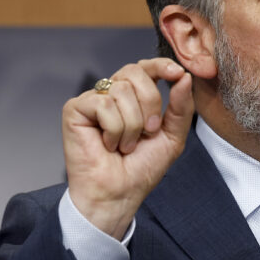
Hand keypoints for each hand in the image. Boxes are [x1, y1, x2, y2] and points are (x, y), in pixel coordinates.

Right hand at [61, 58, 193, 238]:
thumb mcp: (172, 136)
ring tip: (125, 145)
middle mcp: (112, 94)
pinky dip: (114, 130)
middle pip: (134, 72)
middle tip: (148, 131)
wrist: (119, 194)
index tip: (177, 73)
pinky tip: (107, 145)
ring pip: (121, 90)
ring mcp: (92, 100)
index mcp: (133, 97)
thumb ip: (181, 107)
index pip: (146, 68)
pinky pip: (104, 104)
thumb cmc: (141, 169)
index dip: (161, 66)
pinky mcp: (75, 109)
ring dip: (132, 125)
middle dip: (150, 102)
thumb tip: (184, 77)